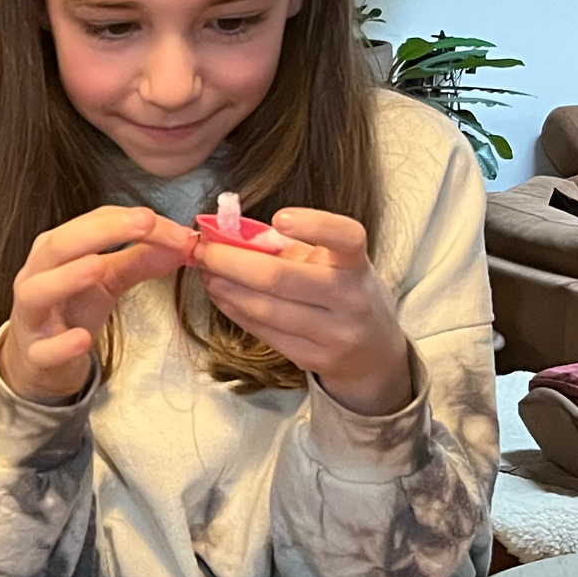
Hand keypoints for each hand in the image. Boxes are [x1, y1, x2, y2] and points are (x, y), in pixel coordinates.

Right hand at [0, 206, 196, 404]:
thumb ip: (140, 260)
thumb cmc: (72, 309)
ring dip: (66, 278)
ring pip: (37, 292)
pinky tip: (82, 339)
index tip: (174, 229)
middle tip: (144, 224)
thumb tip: (181, 242)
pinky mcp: (34, 354)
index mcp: (55, 250)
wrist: (40, 360)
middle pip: (58, 246)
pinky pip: (43, 349)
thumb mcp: (108, 281)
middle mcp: (36, 275)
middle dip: (100, 232)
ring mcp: (30, 316)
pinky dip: (61, 344)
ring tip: (98, 267)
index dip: (130, 220)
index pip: (91, 223)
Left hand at [194, 207, 412, 413]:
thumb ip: (289, 247)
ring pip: (265, 309)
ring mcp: (333, 333)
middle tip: (203, 250)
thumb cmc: (343, 291)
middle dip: (231, 261)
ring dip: (225, 288)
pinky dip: (235, 310)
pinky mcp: (313, 359)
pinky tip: (220, 295)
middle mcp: (350, 299)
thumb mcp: (332, 263)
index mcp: (356, 265)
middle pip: (280, 278)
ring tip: (205, 272)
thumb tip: (229, 235)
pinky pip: (264, 331)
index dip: (315, 225)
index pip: (346, 239)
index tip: (279, 217)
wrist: (374, 351)